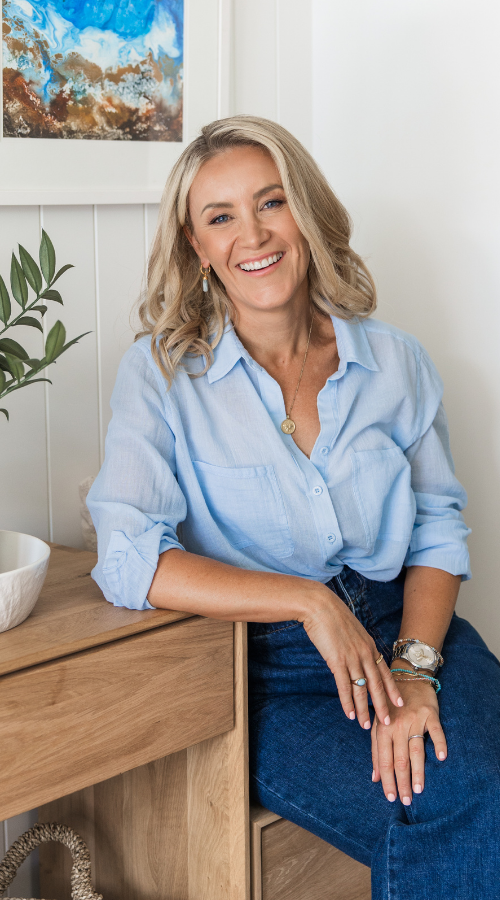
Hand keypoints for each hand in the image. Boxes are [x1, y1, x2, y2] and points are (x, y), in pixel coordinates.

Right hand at [300, 587, 403, 729]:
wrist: (319, 606)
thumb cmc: (332, 616)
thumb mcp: (351, 630)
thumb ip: (356, 645)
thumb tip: (357, 654)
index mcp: (369, 645)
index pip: (384, 672)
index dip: (392, 689)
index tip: (400, 703)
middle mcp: (365, 653)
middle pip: (376, 685)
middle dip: (382, 705)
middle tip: (387, 723)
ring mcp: (352, 657)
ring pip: (361, 689)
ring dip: (363, 709)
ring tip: (364, 725)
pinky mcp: (337, 661)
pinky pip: (345, 686)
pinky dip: (347, 702)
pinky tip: (349, 714)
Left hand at [371, 676, 446, 803]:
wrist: (408, 677)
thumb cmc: (391, 705)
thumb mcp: (379, 724)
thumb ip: (376, 750)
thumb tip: (375, 778)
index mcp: (382, 729)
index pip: (384, 760)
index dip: (387, 780)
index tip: (390, 797)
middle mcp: (397, 725)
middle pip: (399, 759)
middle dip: (401, 782)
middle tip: (406, 801)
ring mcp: (414, 719)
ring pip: (415, 750)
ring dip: (418, 771)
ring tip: (419, 789)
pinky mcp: (430, 714)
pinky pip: (435, 731)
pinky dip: (439, 744)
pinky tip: (442, 758)